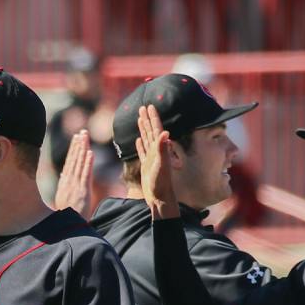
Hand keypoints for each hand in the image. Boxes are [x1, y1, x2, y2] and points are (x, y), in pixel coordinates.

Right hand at [54, 134, 93, 213]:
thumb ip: (64, 183)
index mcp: (65, 182)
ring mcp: (75, 185)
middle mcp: (69, 181)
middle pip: (74, 159)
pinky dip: (87, 163)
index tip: (76, 138)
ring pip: (79, 163)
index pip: (70, 161)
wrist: (67, 226)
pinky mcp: (83, 190)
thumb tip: (64, 173)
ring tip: (85, 137)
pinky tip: (90, 153)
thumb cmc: (67, 214)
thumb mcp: (63, 197)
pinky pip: (85, 174)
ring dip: (82, 149)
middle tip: (82, 132)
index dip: (73, 149)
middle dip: (78, 145)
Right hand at [135, 104, 177, 218]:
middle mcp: (156, 152)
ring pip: (146, 139)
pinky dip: (140, 145)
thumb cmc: (162, 183)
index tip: (150, 105)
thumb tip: (165, 132)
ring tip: (140, 118)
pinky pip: (142, 152)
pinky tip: (139, 140)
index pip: (156, 129)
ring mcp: (151, 159)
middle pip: (150, 131)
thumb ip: (162, 148)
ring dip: (143, 128)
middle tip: (143, 107)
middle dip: (147, 119)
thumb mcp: (161, 165)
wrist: (160, 199)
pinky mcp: (146, 166)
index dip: (153, 117)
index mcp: (159, 149)